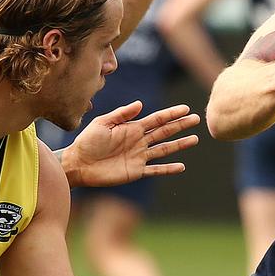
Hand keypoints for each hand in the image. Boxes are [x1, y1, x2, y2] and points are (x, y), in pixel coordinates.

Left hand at [63, 102, 199, 187]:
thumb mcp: (102, 123)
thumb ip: (121, 114)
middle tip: (196, 119)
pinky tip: (181, 167)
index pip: (157, 119)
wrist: (78, 164)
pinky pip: (156, 170)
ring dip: (179, 145)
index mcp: (132, 127)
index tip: (185, 109)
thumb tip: (141, 104)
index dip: (171, 114)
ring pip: (164, 149)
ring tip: (194, 140)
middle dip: (180, 125)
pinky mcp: (136, 171)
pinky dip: (168, 169)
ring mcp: (139, 156)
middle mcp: (139, 141)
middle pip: (165, 132)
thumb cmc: (87, 141)